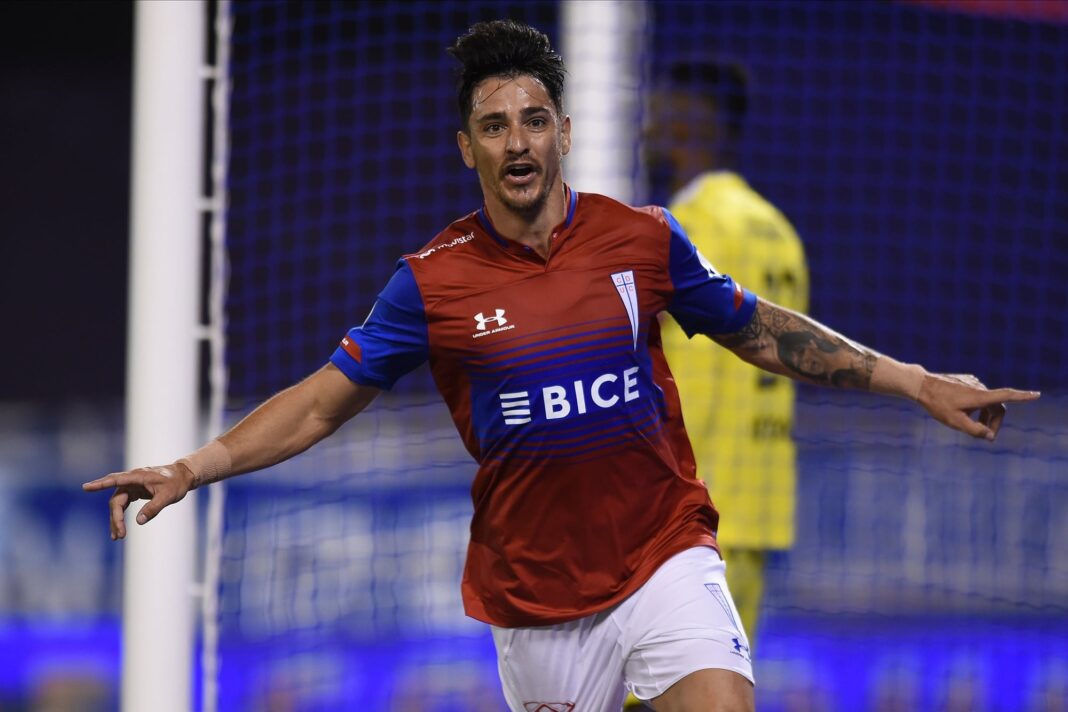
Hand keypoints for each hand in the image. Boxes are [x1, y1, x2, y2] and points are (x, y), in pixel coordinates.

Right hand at [82, 463, 195, 539]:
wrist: (183, 476)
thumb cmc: (176, 483)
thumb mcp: (168, 496)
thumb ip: (154, 508)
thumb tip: (139, 521)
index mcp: (138, 476)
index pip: (115, 480)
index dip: (100, 484)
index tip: (86, 487)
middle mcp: (132, 480)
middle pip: (116, 500)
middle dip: (116, 518)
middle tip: (119, 535)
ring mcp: (132, 486)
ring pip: (118, 504)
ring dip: (117, 520)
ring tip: (117, 537)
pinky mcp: (135, 491)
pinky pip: (123, 505)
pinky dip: (121, 516)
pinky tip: (119, 529)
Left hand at [917, 373, 1039, 440]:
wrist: (922, 385)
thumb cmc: (938, 404)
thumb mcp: (955, 422)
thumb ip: (974, 430)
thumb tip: (989, 436)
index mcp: (980, 396)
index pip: (1006, 396)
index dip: (1023, 397)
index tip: (1036, 395)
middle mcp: (979, 387)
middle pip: (997, 407)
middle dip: (995, 422)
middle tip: (987, 437)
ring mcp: (973, 383)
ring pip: (987, 402)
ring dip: (986, 416)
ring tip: (973, 427)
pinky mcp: (966, 382)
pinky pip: (977, 396)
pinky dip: (977, 407)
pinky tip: (963, 412)